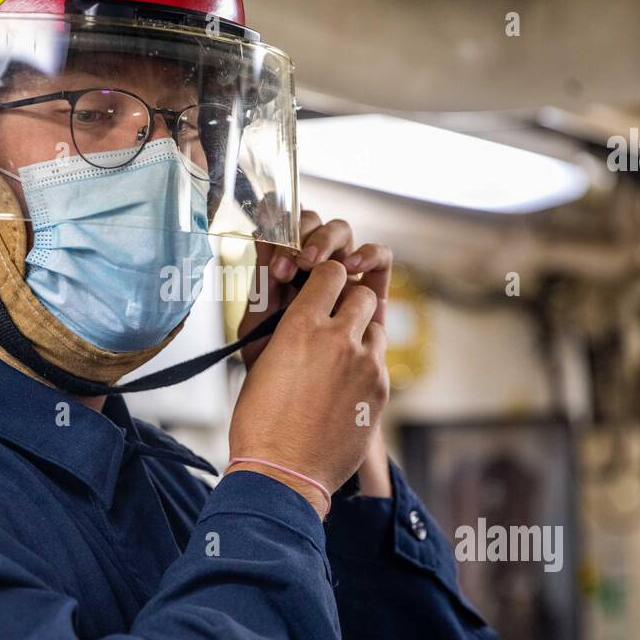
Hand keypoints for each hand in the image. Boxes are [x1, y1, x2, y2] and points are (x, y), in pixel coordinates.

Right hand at [227, 260, 389, 516]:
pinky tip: (345, 389)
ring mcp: (365, 365)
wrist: (284, 474)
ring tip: (341, 359)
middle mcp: (338, 338)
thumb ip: (286, 332)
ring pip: (376, 328)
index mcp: (301, 326)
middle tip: (336, 321)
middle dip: (351, 303)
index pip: (331, 273)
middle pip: (363, 294)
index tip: (322, 290)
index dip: (327, 278)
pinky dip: (366, 368)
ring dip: (361, 336)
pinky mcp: (381, 390)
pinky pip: (380, 363)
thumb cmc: (259, 423)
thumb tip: (298, 316)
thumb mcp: (261, 365)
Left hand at [238, 210, 391, 371]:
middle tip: (286, 266)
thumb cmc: (275, 376)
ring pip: (342, 233)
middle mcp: (311, 269)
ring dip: (326, 239)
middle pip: (311, 225)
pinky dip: (369, 254)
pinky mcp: (373, 292)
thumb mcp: (259, 330)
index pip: (280, 230)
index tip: (268, 263)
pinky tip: (353, 266)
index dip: (275, 237)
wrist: (298, 415)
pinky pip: (380, 260)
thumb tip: (262, 239)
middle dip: (299, 236)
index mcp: (279, 272)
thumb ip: (262, 286)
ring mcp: (342, 277)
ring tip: (311, 262)